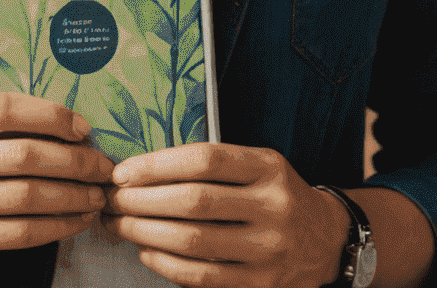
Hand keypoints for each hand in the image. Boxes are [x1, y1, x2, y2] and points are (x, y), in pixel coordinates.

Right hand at [0, 92, 114, 287]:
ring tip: (96, 194)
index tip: (83, 129)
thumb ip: (0, 129)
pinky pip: (19, 233)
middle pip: (21, 155)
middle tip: (103, 166)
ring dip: (72, 196)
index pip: (2, 108)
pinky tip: (77, 219)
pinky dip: (57, 225)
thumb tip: (75, 126)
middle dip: (73, 161)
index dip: (49, 116)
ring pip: (25, 197)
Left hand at [102, 143, 349, 287]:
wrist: (326, 239)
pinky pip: (204, 279)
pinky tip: (146, 251)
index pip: (205, 160)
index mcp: (268, 167)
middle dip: (142, 201)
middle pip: (195, 202)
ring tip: (118, 224)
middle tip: (109, 199)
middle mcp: (272, 207)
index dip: (157, 165)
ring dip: (145, 233)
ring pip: (195, 243)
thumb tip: (142, 170)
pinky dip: (167, 265)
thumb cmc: (275, 193)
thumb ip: (213, 165)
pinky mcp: (262, 286)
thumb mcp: (258, 164)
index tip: (122, 171)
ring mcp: (269, 251)